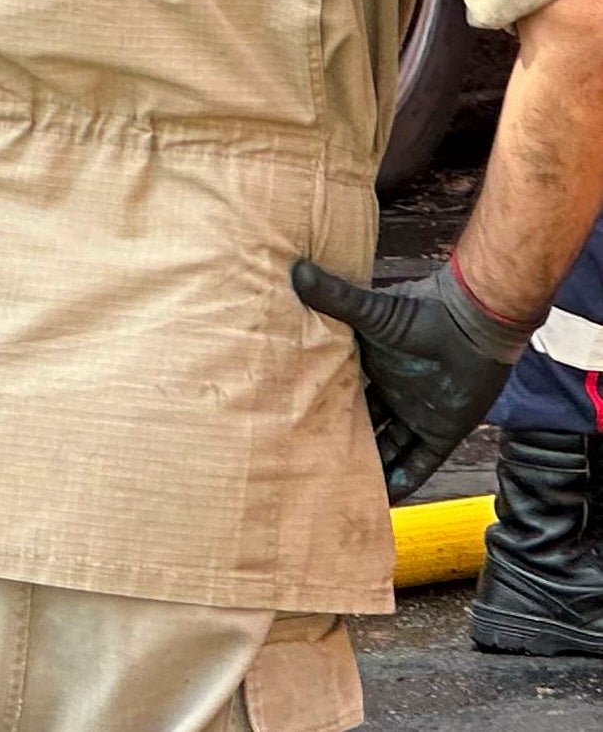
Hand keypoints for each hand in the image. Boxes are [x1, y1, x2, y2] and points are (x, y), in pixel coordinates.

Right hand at [292, 258, 531, 500]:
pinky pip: (419, 463)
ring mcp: (415, 413)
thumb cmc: (424, 312)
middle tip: (309, 462)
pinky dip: (405, 480)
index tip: (291, 421)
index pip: (339, 391)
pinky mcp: (441, 431)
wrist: (477, 325)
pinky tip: (385, 499)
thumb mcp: (370, 312)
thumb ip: (335, 298)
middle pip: (361, 424)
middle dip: (341, 441)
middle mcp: (390, 392)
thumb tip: (294, 269)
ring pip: (387, 448)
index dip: (319, 406)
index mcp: (369, 364)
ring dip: (370, 466)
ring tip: (339, 488)